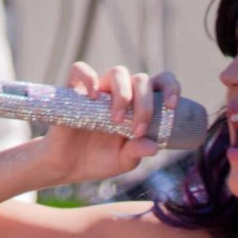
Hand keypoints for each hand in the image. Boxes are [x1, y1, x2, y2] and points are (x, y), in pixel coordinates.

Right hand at [40, 62, 181, 183]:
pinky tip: (93, 96)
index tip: (171, 106)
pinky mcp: (74, 92)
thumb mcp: (122, 161)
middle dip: (145, 103)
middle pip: (140, 79)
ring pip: (117, 72)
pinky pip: (80, 70)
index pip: (159, 84)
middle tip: (138, 129)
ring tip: (117, 120)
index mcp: (137, 106)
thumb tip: (154, 147)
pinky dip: (89, 78)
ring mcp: (98, 92)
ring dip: (123, 94)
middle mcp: (120, 94)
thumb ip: (137, 152)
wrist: (67, 167)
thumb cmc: (97, 161)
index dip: (170, 87)